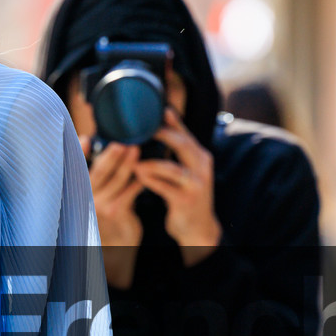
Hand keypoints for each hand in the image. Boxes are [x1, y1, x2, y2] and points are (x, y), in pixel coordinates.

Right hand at [86, 136, 142, 287]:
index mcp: (81, 188)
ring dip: (127, 164)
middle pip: (98, 171)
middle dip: (111, 154)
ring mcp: (101, 206)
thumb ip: (101, 171)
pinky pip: (129, 192)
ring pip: (115, 180)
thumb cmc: (109, 212)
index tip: (86, 139)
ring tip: (136, 149)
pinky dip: (138, 180)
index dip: (80, 153)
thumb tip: (99, 144)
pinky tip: (145, 172)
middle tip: (122, 141)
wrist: (116, 242)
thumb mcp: (100, 192)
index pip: (77, 167)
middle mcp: (86, 197)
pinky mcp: (116, 212)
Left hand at [131, 108, 220, 265]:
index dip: (173, 121)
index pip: (186, 134)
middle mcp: (202, 167)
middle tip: (141, 129)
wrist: (198, 228)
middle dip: (162, 135)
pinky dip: (150, 180)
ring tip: (133, 157)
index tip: (159, 108)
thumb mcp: (186, 171)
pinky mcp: (186, 200)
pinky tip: (138, 175)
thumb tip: (160, 128)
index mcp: (200, 157)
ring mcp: (195, 184)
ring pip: (172, 168)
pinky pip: (165, 187)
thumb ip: (176, 153)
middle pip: (182, 144)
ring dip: (151, 162)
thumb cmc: (187, 195)